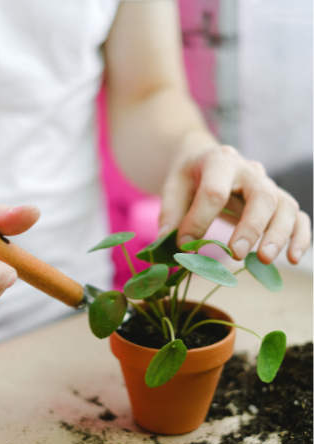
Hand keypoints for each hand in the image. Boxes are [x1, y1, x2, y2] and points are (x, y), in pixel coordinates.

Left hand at [161, 143, 310, 263]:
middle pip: (262, 196)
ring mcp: (269, 184)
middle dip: (251, 227)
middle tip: (236, 254)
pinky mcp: (278, 200)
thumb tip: (168, 244)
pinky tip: (292, 258)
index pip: (215, 192)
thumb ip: (171, 213)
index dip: (200, 220)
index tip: (185, 245)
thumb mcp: (172, 186)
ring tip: (264, 259)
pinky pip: (298, 217)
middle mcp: (251, 170)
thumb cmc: (189, 176)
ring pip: (285, 206)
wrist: (206, 159)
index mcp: (220, 161)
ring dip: (278, 234)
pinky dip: (300, 237)